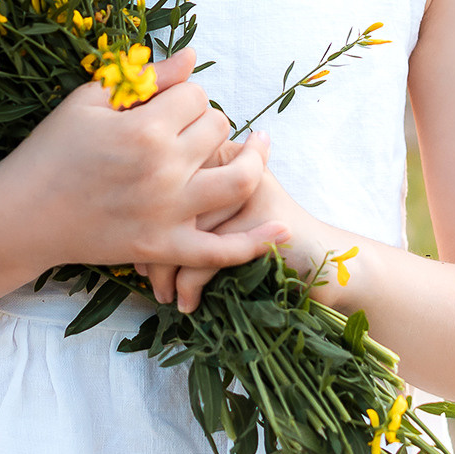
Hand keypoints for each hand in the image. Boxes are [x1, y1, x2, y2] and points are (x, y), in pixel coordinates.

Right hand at [0, 47, 288, 275]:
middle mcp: (163, 169)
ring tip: (255, 152)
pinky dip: (255, 244)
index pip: (196, 95)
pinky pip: (221, 252)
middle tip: (189, 129)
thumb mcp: (89, 100)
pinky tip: (280, 231)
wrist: (23, 214)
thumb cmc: (51, 150)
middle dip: (209, 122)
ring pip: (238, 180)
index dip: (185, 94)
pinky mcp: (164, 248)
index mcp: (144, 128)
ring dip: (251, 162)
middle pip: (219, 129)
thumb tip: (193, 57)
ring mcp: (168, 213)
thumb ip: (144, 77)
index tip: (168, 104)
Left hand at [140, 131, 270, 312]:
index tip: (133, 245)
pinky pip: (206, 255)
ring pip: (183, 227)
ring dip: (165, 270)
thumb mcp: (223, 208)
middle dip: (146, 242)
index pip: (164, 173)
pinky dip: (189, 286)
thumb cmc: (261, 236)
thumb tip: (130, 217)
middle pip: (169, 197)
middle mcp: (234, 162)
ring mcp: (250, 190)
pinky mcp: (264, 226)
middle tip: (141, 272)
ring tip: (161, 292)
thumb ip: (188, 197)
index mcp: (221, 151)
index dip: (141, 213)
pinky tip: (186, 302)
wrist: (323, 258)